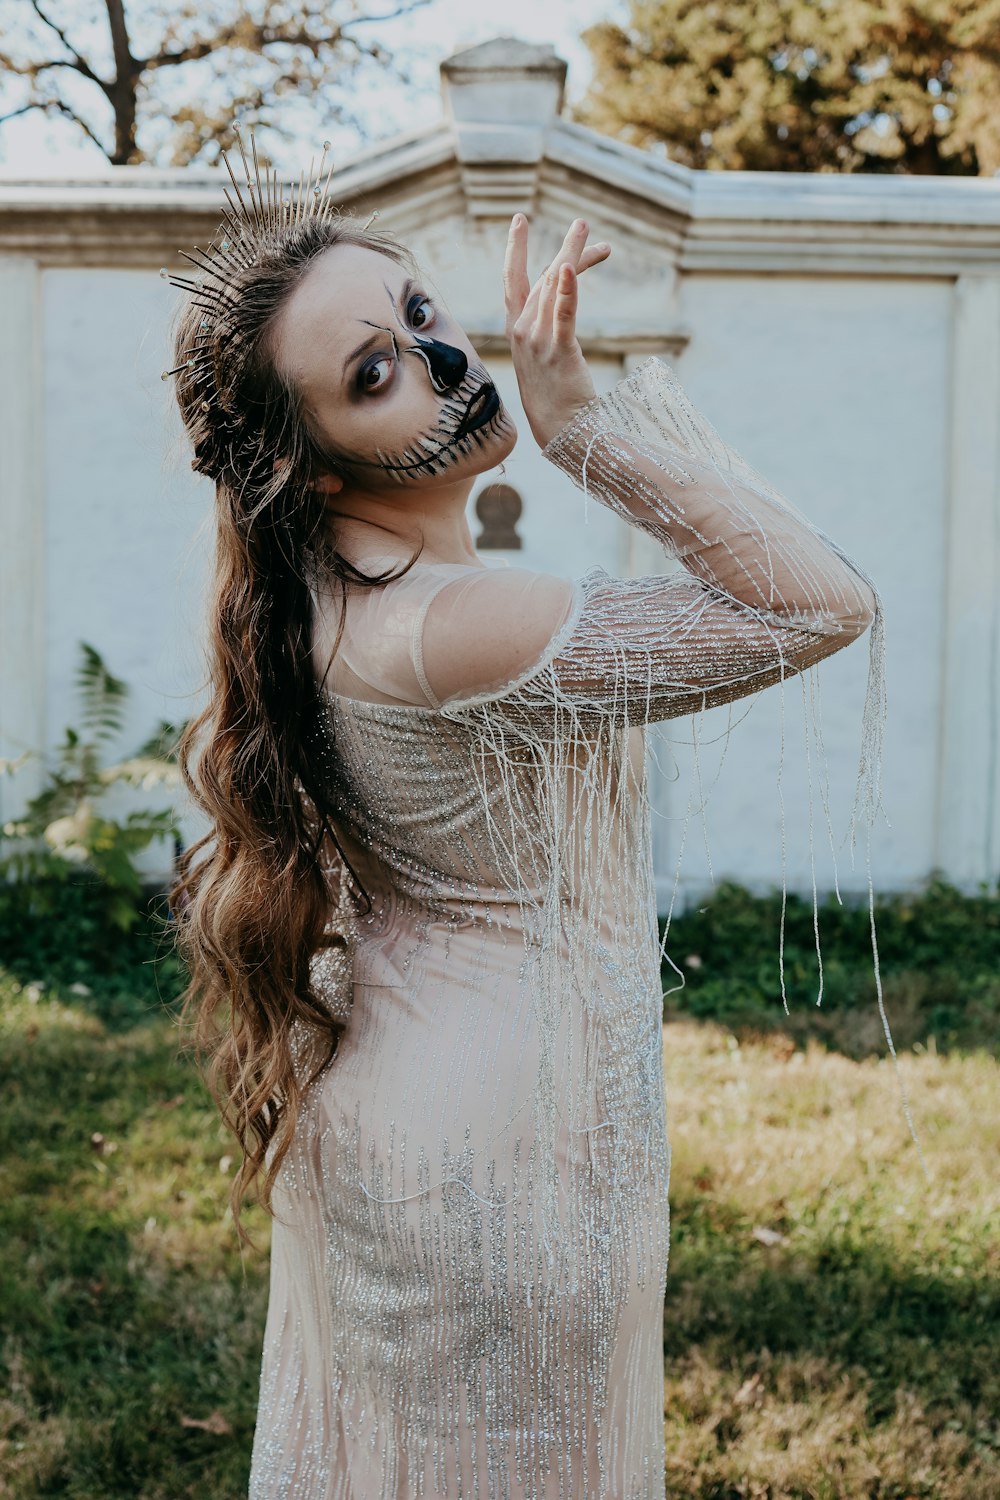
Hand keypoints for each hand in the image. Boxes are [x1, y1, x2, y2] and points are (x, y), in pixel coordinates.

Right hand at [503, 215, 610, 448]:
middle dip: (563, 248)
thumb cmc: (556, 403)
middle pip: (541, 278)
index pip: (515, 282)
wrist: (558, 434)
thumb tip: (556, 321)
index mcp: (517, 333)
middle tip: (581, 221)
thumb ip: (546, 336)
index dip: (515, 249)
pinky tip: (570, 267)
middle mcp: (522, 332)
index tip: (520, 220)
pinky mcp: (559, 352)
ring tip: (586, 230)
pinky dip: (566, 289)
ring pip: (553, 287)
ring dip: (572, 255)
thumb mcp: (545, 362)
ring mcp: (538, 342)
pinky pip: (563, 315)